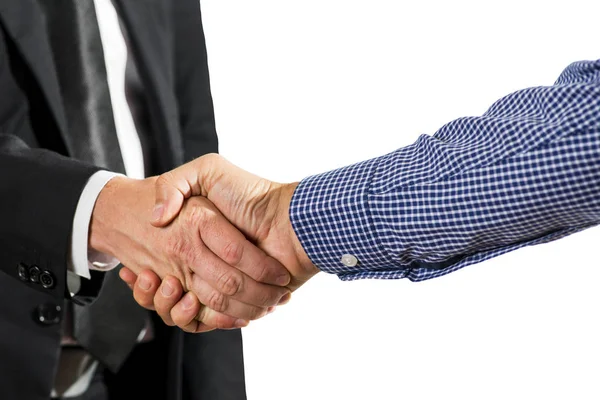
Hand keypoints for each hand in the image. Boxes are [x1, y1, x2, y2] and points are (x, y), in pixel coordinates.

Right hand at [119, 154, 319, 330]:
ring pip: (184, 309)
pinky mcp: (237, 302)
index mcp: (196, 238)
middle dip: (157, 292)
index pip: (160, 263)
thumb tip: (156, 217)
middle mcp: (204, 262)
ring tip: (170, 286)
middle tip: (153, 278)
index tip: (137, 271)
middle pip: (170, 290)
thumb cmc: (250, 194)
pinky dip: (200, 319)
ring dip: (171, 306)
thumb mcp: (209, 171)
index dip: (144, 274)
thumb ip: (175, 184)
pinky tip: (192, 303)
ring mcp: (220, 282)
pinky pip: (208, 321)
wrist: (290, 219)